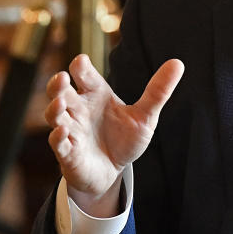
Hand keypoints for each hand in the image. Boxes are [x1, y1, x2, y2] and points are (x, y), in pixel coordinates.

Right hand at [44, 54, 184, 216]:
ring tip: (60, 103)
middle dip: (58, 84)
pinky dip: (58, 137)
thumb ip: (158, 91)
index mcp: (96, 94)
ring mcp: (71, 130)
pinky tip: (63, 131)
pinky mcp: (68, 153)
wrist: (114, 171)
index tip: (81, 62)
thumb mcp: (145, 115)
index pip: (84, 75)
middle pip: (61, 91)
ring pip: (54, 115)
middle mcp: (79, 109)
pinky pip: (58, 143)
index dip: (81, 67)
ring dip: (54, 108)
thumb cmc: (125, 139)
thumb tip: (178, 63)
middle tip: (62, 77)